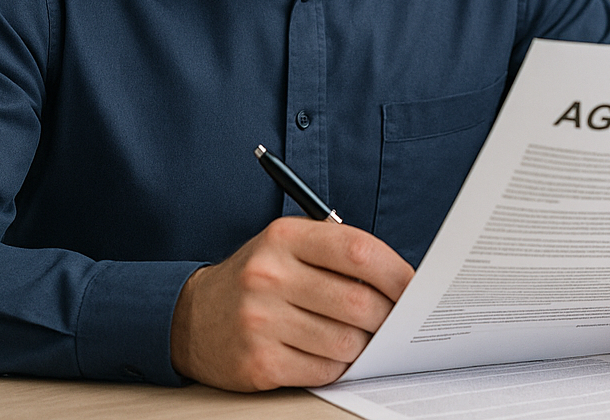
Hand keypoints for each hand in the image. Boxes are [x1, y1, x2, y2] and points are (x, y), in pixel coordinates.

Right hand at [170, 217, 414, 390]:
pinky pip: (323, 371)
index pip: (358, 251)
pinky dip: (337, 366)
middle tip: (395, 322)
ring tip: (357, 338)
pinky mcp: (258, 363)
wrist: (192, 317)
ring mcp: (260, 321)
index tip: (416, 288)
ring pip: (346, 343)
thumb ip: (340, 254)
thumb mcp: (290, 247)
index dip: (397, 273)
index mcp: (284, 237)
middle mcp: (269, 275)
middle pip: (358, 303)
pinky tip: (328, 354)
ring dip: (362, 345)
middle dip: (388, 318)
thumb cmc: (259, 279)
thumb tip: (404, 283)